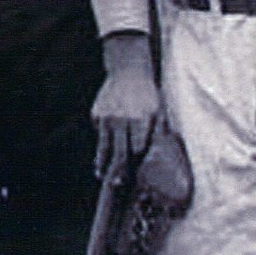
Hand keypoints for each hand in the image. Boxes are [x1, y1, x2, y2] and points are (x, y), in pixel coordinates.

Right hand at [93, 32, 160, 183]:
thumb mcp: (159, 110)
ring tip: (101, 174)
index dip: (137, 160)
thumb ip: (159, 132)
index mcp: (140, 119)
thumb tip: (158, 156)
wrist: (128, 69)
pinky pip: (99, 132)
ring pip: (104, 146)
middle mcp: (122, 120)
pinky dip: (103, 139)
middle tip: (116, 185)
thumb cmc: (148, 94)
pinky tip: (106, 141)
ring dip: (102, 162)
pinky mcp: (96, 114)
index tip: (136, 171)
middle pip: (119, 152)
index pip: (137, 149)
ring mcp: (106, 117)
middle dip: (118, 171)